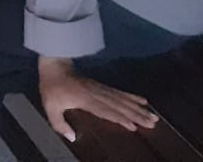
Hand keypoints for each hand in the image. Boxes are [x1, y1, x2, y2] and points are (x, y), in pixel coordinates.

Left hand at [38, 56, 157, 142]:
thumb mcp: (49, 107)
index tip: (133, 126)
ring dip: (138, 108)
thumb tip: (73, 138)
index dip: (119, 118)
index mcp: (85, 100)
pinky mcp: (102, 85)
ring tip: (153, 116)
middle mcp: (97, 94)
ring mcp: (101, 88)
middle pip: (119, 106)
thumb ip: (59, 124)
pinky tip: (143, 100)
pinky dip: (132, 97)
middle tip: (152, 123)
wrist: (54, 65)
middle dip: (137, 115)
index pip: (105, 110)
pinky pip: (119, 92)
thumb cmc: (52, 88)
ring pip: (122, 99)